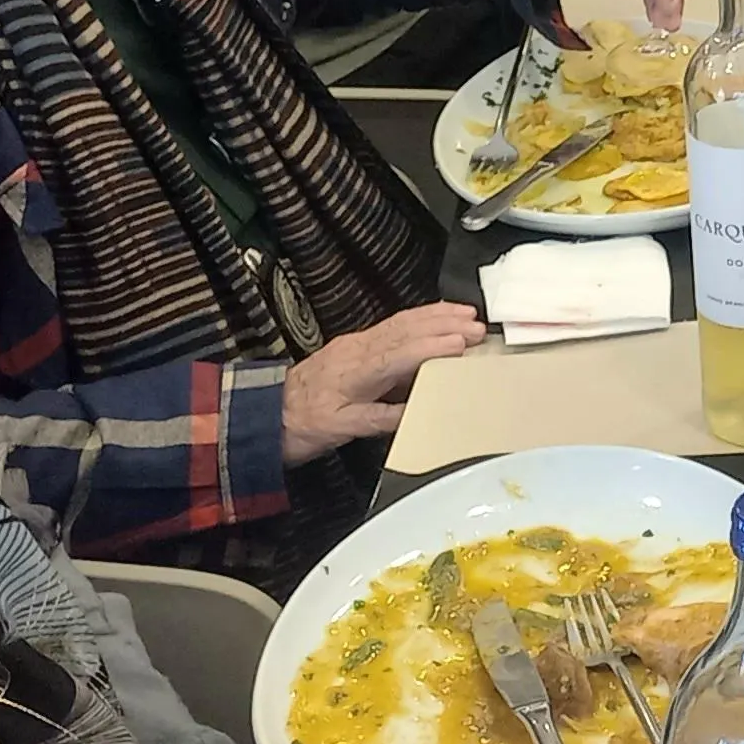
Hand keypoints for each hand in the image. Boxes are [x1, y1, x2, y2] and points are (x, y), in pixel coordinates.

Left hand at [281, 301, 484, 463]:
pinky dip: (418, 319)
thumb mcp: (342, 430)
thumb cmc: (302, 425)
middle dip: (444, 324)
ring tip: (464, 313)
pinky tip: (431, 318)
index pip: (401, 353)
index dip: (433, 347)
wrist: (266, 413)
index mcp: (357, 372)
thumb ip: (380, 419)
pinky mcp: (353, 345)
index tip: (463, 342)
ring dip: (435, 316)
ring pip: (401, 323)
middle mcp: (358, 350)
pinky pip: (392, 326)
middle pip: (406, 329)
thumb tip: (418, 413)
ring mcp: (355, 344)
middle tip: (477, 324)